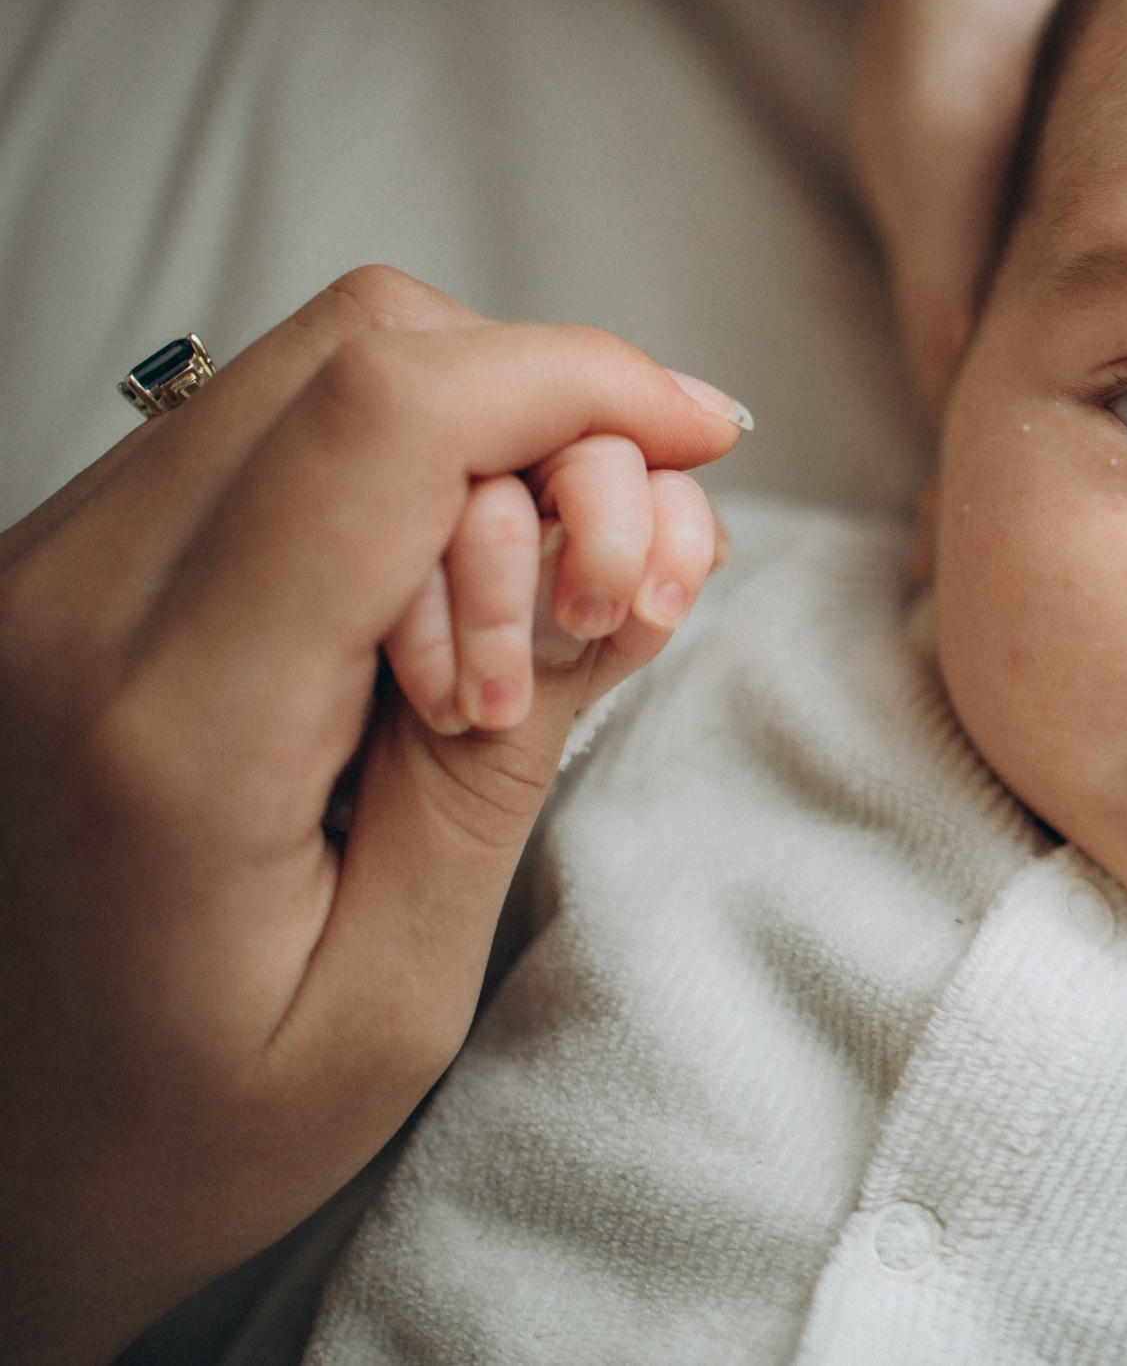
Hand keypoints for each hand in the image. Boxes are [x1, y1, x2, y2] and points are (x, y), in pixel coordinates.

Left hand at [0, 267, 744, 1363]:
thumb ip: (505, 753)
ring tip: (520, 631)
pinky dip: (396, 476)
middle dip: (548, 420)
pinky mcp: (51, 567)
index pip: (390, 421)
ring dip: (477, 450)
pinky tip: (437, 614)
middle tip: (611, 590)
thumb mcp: (393, 999)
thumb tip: (627, 545)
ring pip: (316, 367)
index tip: (705, 437)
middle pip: (365, 345)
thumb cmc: (175, 1135)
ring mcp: (40, 571)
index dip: (584, 382)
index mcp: (167, 731)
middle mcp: (66, 606)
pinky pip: (257, 430)